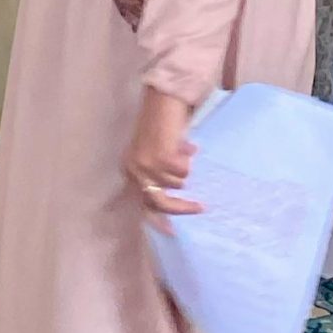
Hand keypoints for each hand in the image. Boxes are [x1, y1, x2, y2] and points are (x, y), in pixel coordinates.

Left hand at [125, 88, 202, 231]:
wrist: (163, 100)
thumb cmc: (161, 124)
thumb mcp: (155, 152)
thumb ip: (161, 173)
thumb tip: (178, 191)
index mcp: (131, 169)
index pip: (143, 203)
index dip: (158, 219)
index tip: (173, 232)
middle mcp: (135, 170)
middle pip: (160, 202)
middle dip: (181, 207)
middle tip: (201, 206)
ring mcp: (147, 165)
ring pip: (177, 184)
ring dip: (185, 169)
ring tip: (184, 149)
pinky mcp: (161, 158)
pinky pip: (183, 172)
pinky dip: (188, 160)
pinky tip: (186, 145)